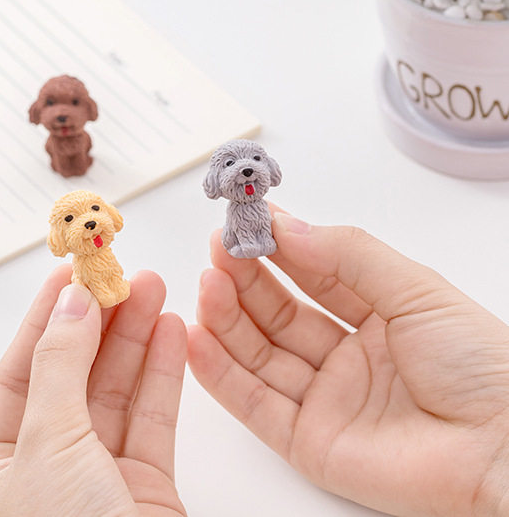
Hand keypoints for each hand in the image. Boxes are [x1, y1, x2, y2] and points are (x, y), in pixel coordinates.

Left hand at [0, 266, 186, 516]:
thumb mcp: (46, 446)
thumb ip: (60, 369)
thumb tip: (71, 307)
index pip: (17, 372)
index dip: (45, 319)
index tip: (69, 276)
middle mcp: (42, 466)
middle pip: (72, 375)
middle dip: (99, 322)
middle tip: (119, 277)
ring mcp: (94, 474)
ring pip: (114, 392)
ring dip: (135, 339)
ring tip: (151, 291)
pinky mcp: (142, 484)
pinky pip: (151, 418)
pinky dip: (161, 376)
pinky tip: (169, 336)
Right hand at [188, 211, 508, 516]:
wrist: (505, 452)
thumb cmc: (482, 368)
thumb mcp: (415, 289)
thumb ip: (347, 255)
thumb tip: (285, 226)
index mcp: (380, 318)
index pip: (313, 276)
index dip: (278, 249)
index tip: (245, 222)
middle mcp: (348, 358)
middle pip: (279, 315)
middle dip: (246, 280)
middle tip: (218, 249)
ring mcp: (326, 401)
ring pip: (259, 356)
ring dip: (227, 320)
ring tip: (206, 284)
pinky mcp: (308, 444)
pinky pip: (254, 405)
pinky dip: (219, 375)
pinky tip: (197, 340)